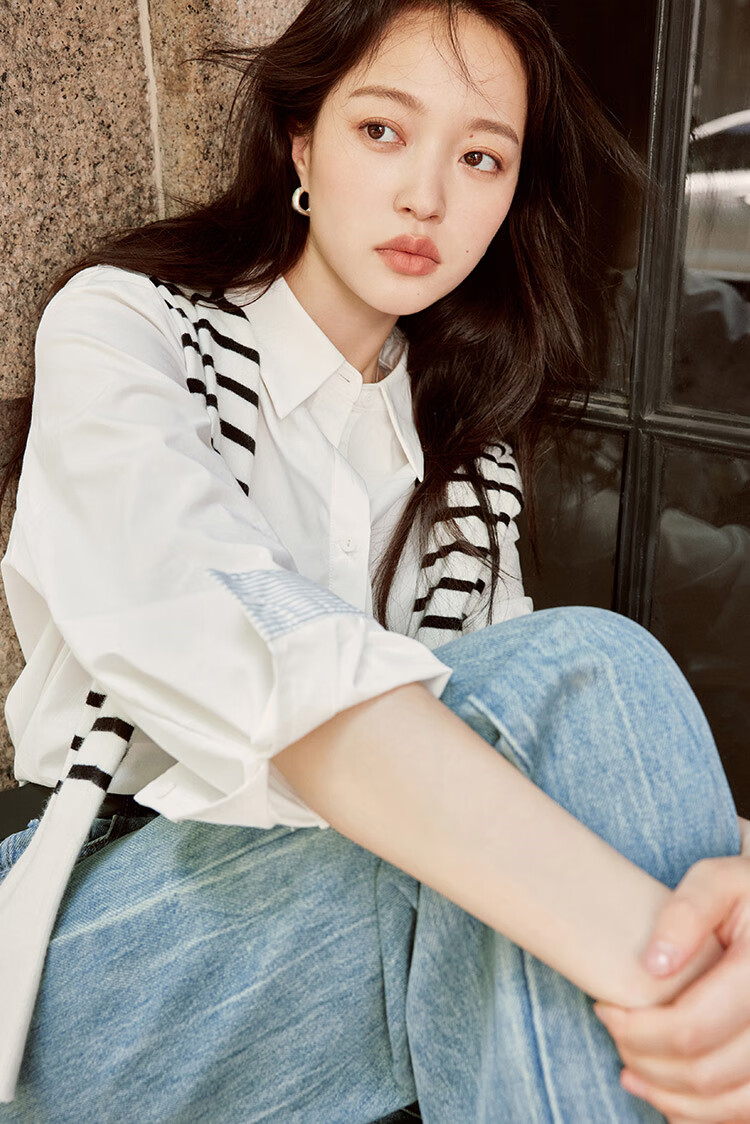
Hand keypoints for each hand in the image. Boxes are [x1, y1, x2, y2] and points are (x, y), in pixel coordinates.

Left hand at [593, 816, 749, 1123]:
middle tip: (614, 1032)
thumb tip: (653, 965)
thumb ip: (688, 912)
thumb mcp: (721, 880)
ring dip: (667, 1094)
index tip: (605, 1008)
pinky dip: (700, 1114)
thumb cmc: (747, 895)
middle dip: (643, 1059)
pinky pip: (743, 1113)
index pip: (690, 1028)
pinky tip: (668, 1096)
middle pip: (703, 1072)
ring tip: (630, 1068)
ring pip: (724, 1104)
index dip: (637, 1029)